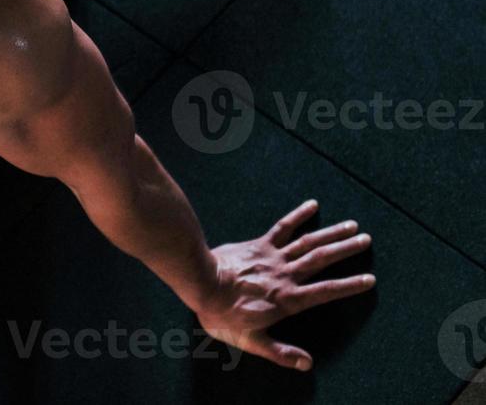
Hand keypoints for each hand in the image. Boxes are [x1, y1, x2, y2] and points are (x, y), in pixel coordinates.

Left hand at [195, 199, 374, 370]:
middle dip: (346, 250)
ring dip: (330, 233)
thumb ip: (280, 352)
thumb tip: (307, 364)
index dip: (348, 285)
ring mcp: (272, 257)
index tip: (369, 278)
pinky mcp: (258, 245)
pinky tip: (312, 205)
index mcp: (288, 299)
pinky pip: (282, 228)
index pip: (326, 292)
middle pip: (321, 259)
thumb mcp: (251, 340)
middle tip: (368, 240)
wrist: (200, 282)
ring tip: (352, 226)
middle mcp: (285, 275)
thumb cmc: (223, 313)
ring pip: (307, 242)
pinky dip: (297, 216)